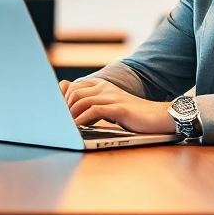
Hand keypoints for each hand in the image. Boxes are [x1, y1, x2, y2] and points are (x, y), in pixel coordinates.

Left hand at [59, 79, 175, 133]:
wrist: (157, 116)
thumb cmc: (133, 115)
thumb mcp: (110, 107)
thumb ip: (95, 105)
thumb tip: (74, 113)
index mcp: (102, 86)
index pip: (74, 86)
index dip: (62, 99)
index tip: (56, 113)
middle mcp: (105, 88)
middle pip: (74, 92)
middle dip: (64, 108)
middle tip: (59, 122)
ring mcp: (112, 97)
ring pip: (82, 100)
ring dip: (71, 115)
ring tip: (65, 126)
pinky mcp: (118, 108)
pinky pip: (94, 110)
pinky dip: (82, 119)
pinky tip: (77, 128)